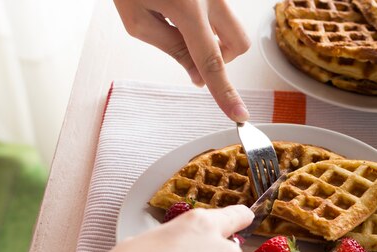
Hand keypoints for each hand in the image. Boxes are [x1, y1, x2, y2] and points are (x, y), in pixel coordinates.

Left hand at [114, 0, 250, 121]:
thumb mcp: (137, 18)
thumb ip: (172, 48)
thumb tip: (198, 75)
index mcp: (187, 8)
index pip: (211, 61)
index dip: (224, 92)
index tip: (239, 115)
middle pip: (238, 45)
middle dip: (222, 57)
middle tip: (191, 50)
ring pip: (233, 27)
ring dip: (214, 37)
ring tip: (178, 20)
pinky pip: (221, 10)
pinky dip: (206, 18)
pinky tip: (178, 3)